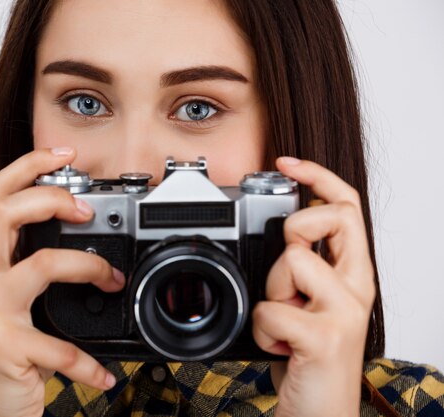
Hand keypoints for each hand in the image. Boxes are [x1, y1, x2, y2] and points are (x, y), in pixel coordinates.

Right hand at [0, 148, 122, 416]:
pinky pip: (59, 346)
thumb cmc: (6, 350)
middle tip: (87, 210)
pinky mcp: (6, 347)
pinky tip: (103, 374)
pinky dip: (88, 362)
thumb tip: (87, 243)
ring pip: (41, 265)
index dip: (28, 166)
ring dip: (88, 266)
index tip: (64, 153)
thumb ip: (36, 269)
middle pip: (6, 212)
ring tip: (112, 280)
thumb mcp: (15, 301)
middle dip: (51, 198)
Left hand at [252, 157, 375, 416]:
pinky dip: (261, 328)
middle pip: (331, 217)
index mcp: (351, 274)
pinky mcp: (324, 338)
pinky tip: (276, 345)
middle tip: (287, 272)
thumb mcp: (308, 304)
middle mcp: (356, 287)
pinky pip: (272, 309)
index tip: (286, 163)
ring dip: (271, 292)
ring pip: (293, 260)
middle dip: (296, 230)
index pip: (345, 206)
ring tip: (281, 320)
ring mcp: (344, 312)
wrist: (322, 414)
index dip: (317, 176)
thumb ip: (302, 270)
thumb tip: (281, 236)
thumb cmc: (309, 356)